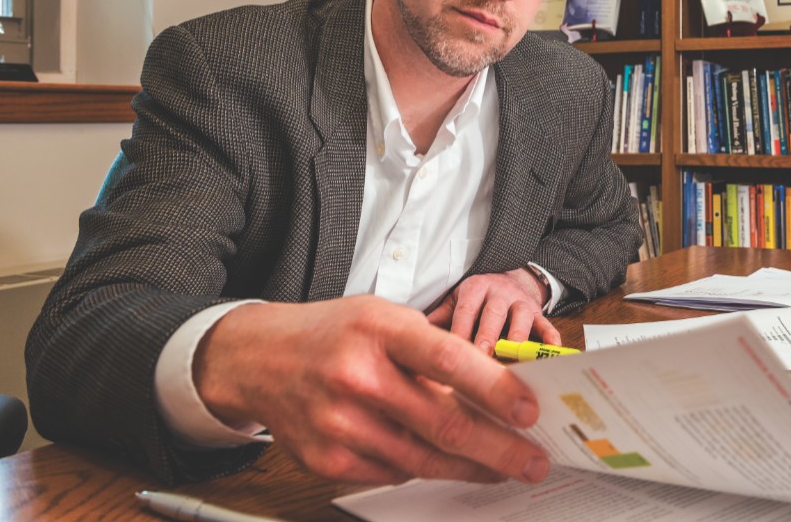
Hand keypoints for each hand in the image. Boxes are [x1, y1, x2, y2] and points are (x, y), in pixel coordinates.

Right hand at [193, 295, 549, 484]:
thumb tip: (496, 388)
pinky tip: (442, 462)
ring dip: (471, 468)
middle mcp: (357, 376)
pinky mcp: (326, 459)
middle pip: (442, 423)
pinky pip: (392, 473)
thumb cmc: (336, 334)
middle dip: (499, 448)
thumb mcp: (385, 318)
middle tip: (533, 459)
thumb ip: (434, 350)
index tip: (528, 410)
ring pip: (422, 459)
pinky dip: (422, 468)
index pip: (447, 359)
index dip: (494, 388)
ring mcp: (338, 422)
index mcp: (378, 329)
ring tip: (503, 467)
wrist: (258, 358)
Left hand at [426, 268, 561, 353]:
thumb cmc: (478, 297)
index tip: (451, 355)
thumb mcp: (456, 299)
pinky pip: (547, 324)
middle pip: (493, 315)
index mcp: (475, 289)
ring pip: (521, 319)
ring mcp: (521, 302)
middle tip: (481, 358)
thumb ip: (438, 318)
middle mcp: (499, 293)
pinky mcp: (538, 312)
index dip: (459, 332)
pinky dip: (550, 338)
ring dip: (517, 338)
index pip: (465, 311)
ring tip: (512, 357)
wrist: (510, 277)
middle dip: (487, 337)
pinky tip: (551, 351)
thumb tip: (409, 336)